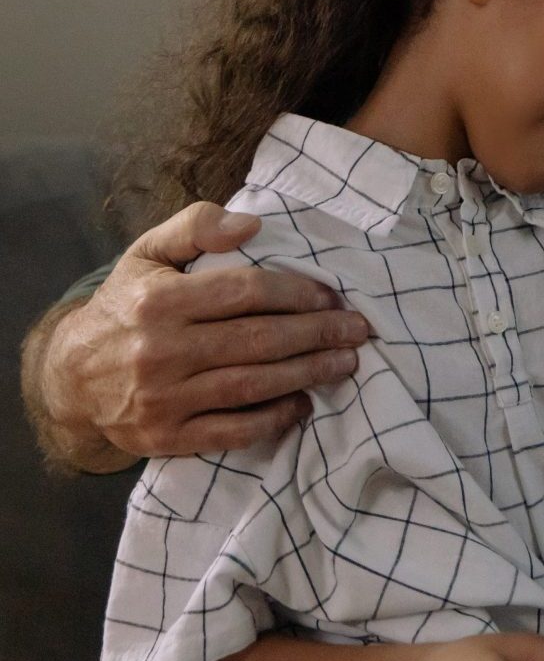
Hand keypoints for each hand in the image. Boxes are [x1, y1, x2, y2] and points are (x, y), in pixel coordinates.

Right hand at [40, 202, 365, 467]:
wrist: (69, 378)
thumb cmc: (125, 306)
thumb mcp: (147, 254)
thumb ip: (195, 227)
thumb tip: (250, 222)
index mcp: (158, 301)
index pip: (244, 292)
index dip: (296, 292)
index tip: (331, 295)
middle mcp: (158, 351)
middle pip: (257, 340)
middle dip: (317, 334)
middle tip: (357, 329)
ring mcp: (161, 399)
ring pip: (251, 385)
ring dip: (307, 374)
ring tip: (346, 362)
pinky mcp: (165, 438)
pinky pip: (231, 432)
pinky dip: (273, 419)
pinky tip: (303, 403)